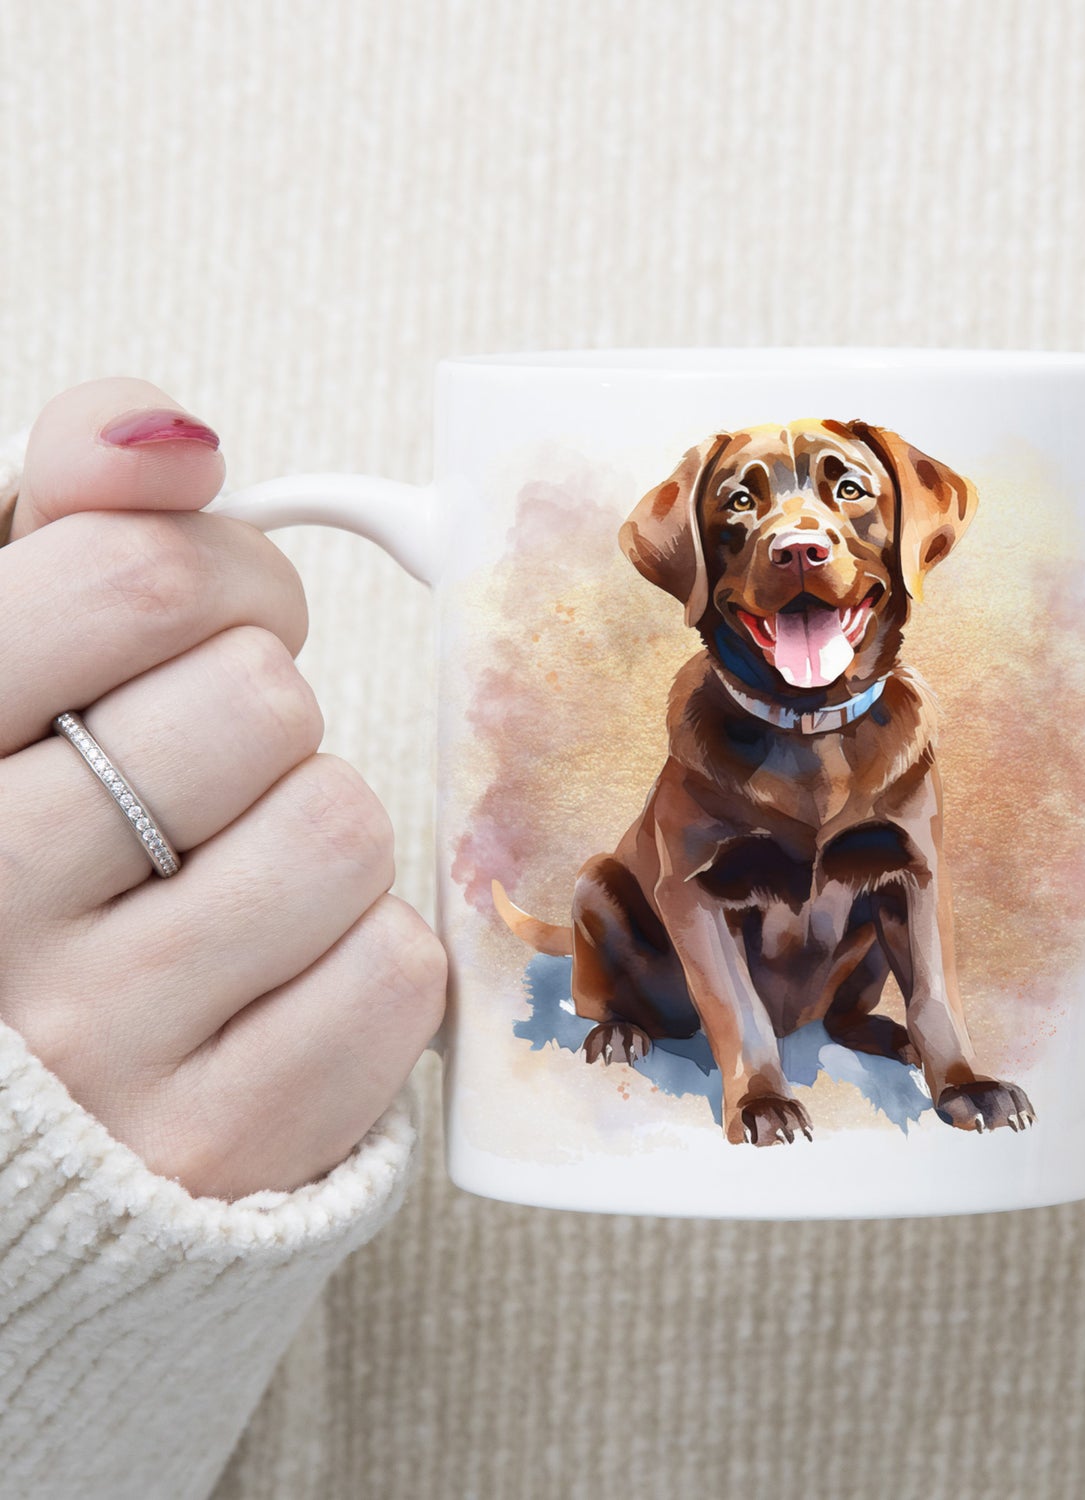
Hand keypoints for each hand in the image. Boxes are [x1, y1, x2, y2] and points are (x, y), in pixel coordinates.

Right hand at [0, 378, 445, 1199]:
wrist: (30, 1115)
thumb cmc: (29, 847)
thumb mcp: (4, 664)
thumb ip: (69, 521)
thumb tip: (173, 434)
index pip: (135, 581)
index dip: (220, 576)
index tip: (209, 620)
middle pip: (260, 701)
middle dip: (262, 712)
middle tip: (210, 769)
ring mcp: (97, 1046)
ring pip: (340, 827)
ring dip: (313, 833)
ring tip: (228, 880)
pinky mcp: (220, 1144)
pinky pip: (394, 971)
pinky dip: (361, 957)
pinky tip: (270, 980)